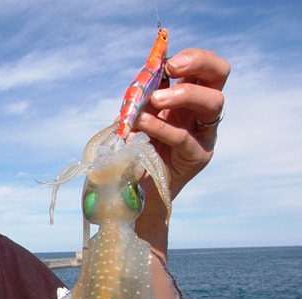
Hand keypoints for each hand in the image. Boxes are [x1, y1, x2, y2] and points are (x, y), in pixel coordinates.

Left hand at [138, 47, 230, 198]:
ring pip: (213, 103)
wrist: (133, 186)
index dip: (193, 57)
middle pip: (220, 75)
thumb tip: (145, 74)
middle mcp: (202, 111)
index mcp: (189, 95)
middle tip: (171, 68)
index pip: (206, 66)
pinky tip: (141, 124)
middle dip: (198, 64)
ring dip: (183, 93)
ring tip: (155, 98)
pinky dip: (161, 127)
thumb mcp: (136, 114)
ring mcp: (204, 134)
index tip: (168, 61)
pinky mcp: (197, 157)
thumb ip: (141, 96)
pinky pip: (184, 137)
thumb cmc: (134, 145)